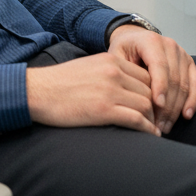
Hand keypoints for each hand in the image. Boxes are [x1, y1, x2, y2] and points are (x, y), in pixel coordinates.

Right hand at [26, 52, 158, 135]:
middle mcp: (112, 72)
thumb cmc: (60, 83)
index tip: (153, 105)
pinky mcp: (104, 109)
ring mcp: (109, 90)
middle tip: (158, 120)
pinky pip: (137, 120)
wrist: (38, 91)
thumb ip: (109, 72)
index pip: (145, 75)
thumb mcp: (88, 67)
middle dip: (156, 107)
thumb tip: (128, 87)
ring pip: (146, 105)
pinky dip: (148, 129)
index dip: (153, 92)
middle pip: (149, 90)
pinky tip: (150, 135)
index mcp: (109, 59)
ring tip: (153, 129)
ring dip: (153, 119)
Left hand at [108, 25, 195, 133]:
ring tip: (165, 126)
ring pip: (185, 85)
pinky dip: (193, 101)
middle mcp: (169, 45)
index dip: (160, 87)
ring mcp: (182, 54)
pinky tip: (186, 115)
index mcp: (150, 41)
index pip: (159, 66)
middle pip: (173, 79)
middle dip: (167, 105)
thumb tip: (130, 95)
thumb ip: (122, 71)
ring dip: (177, 108)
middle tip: (158, 125)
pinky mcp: (190, 64)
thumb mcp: (116, 55)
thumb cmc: (124, 50)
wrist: (135, 39)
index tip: (156, 106)